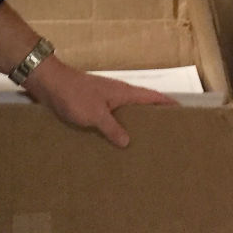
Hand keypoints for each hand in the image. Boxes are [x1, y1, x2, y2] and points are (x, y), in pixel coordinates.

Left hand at [22, 57, 175, 148]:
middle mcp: (117, 95)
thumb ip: (112, 128)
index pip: (153, 97)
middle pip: (141, 108)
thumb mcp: (96, 114)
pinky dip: (113, 130)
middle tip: (164, 140)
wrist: (48, 83)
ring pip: (124, 116)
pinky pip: (108, 120)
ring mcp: (104, 101)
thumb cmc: (74, 94)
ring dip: (131, 128)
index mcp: (124, 93)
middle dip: (152, 121)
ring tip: (140, 149)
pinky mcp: (90, 107)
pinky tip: (111, 146)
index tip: (184, 113)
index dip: (169, 104)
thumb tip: (128, 142)